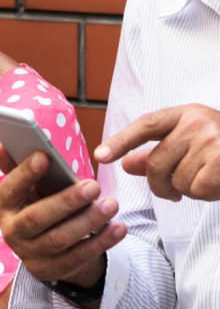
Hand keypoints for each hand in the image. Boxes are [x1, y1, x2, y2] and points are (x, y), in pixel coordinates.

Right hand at [0, 144, 125, 285]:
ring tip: (111, 204)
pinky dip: (100, 243)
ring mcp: (30, 254)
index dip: (25, 174)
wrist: (44, 249)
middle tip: (94, 185)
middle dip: (66, 201)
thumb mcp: (28, 189)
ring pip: (59, 239)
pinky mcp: (52, 270)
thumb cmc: (39, 205)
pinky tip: (118, 228)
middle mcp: (12, 232)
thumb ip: (17, 168)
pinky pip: (78, 257)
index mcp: (3, 206)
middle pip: (37, 218)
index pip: (10, 189)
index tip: (44, 156)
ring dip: (88, 221)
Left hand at [94, 104, 219, 201]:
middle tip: (172, 193)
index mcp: (185, 113)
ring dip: (191, 189)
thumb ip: (157, 152)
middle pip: (156, 163)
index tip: (101, 156)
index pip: (145, 125)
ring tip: (209, 179)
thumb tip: (124, 164)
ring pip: (178, 181)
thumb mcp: (191, 141)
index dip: (121, 141)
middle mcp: (198, 122)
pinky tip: (218, 184)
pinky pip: (198, 190)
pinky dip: (207, 194)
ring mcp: (213, 140)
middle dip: (160, 185)